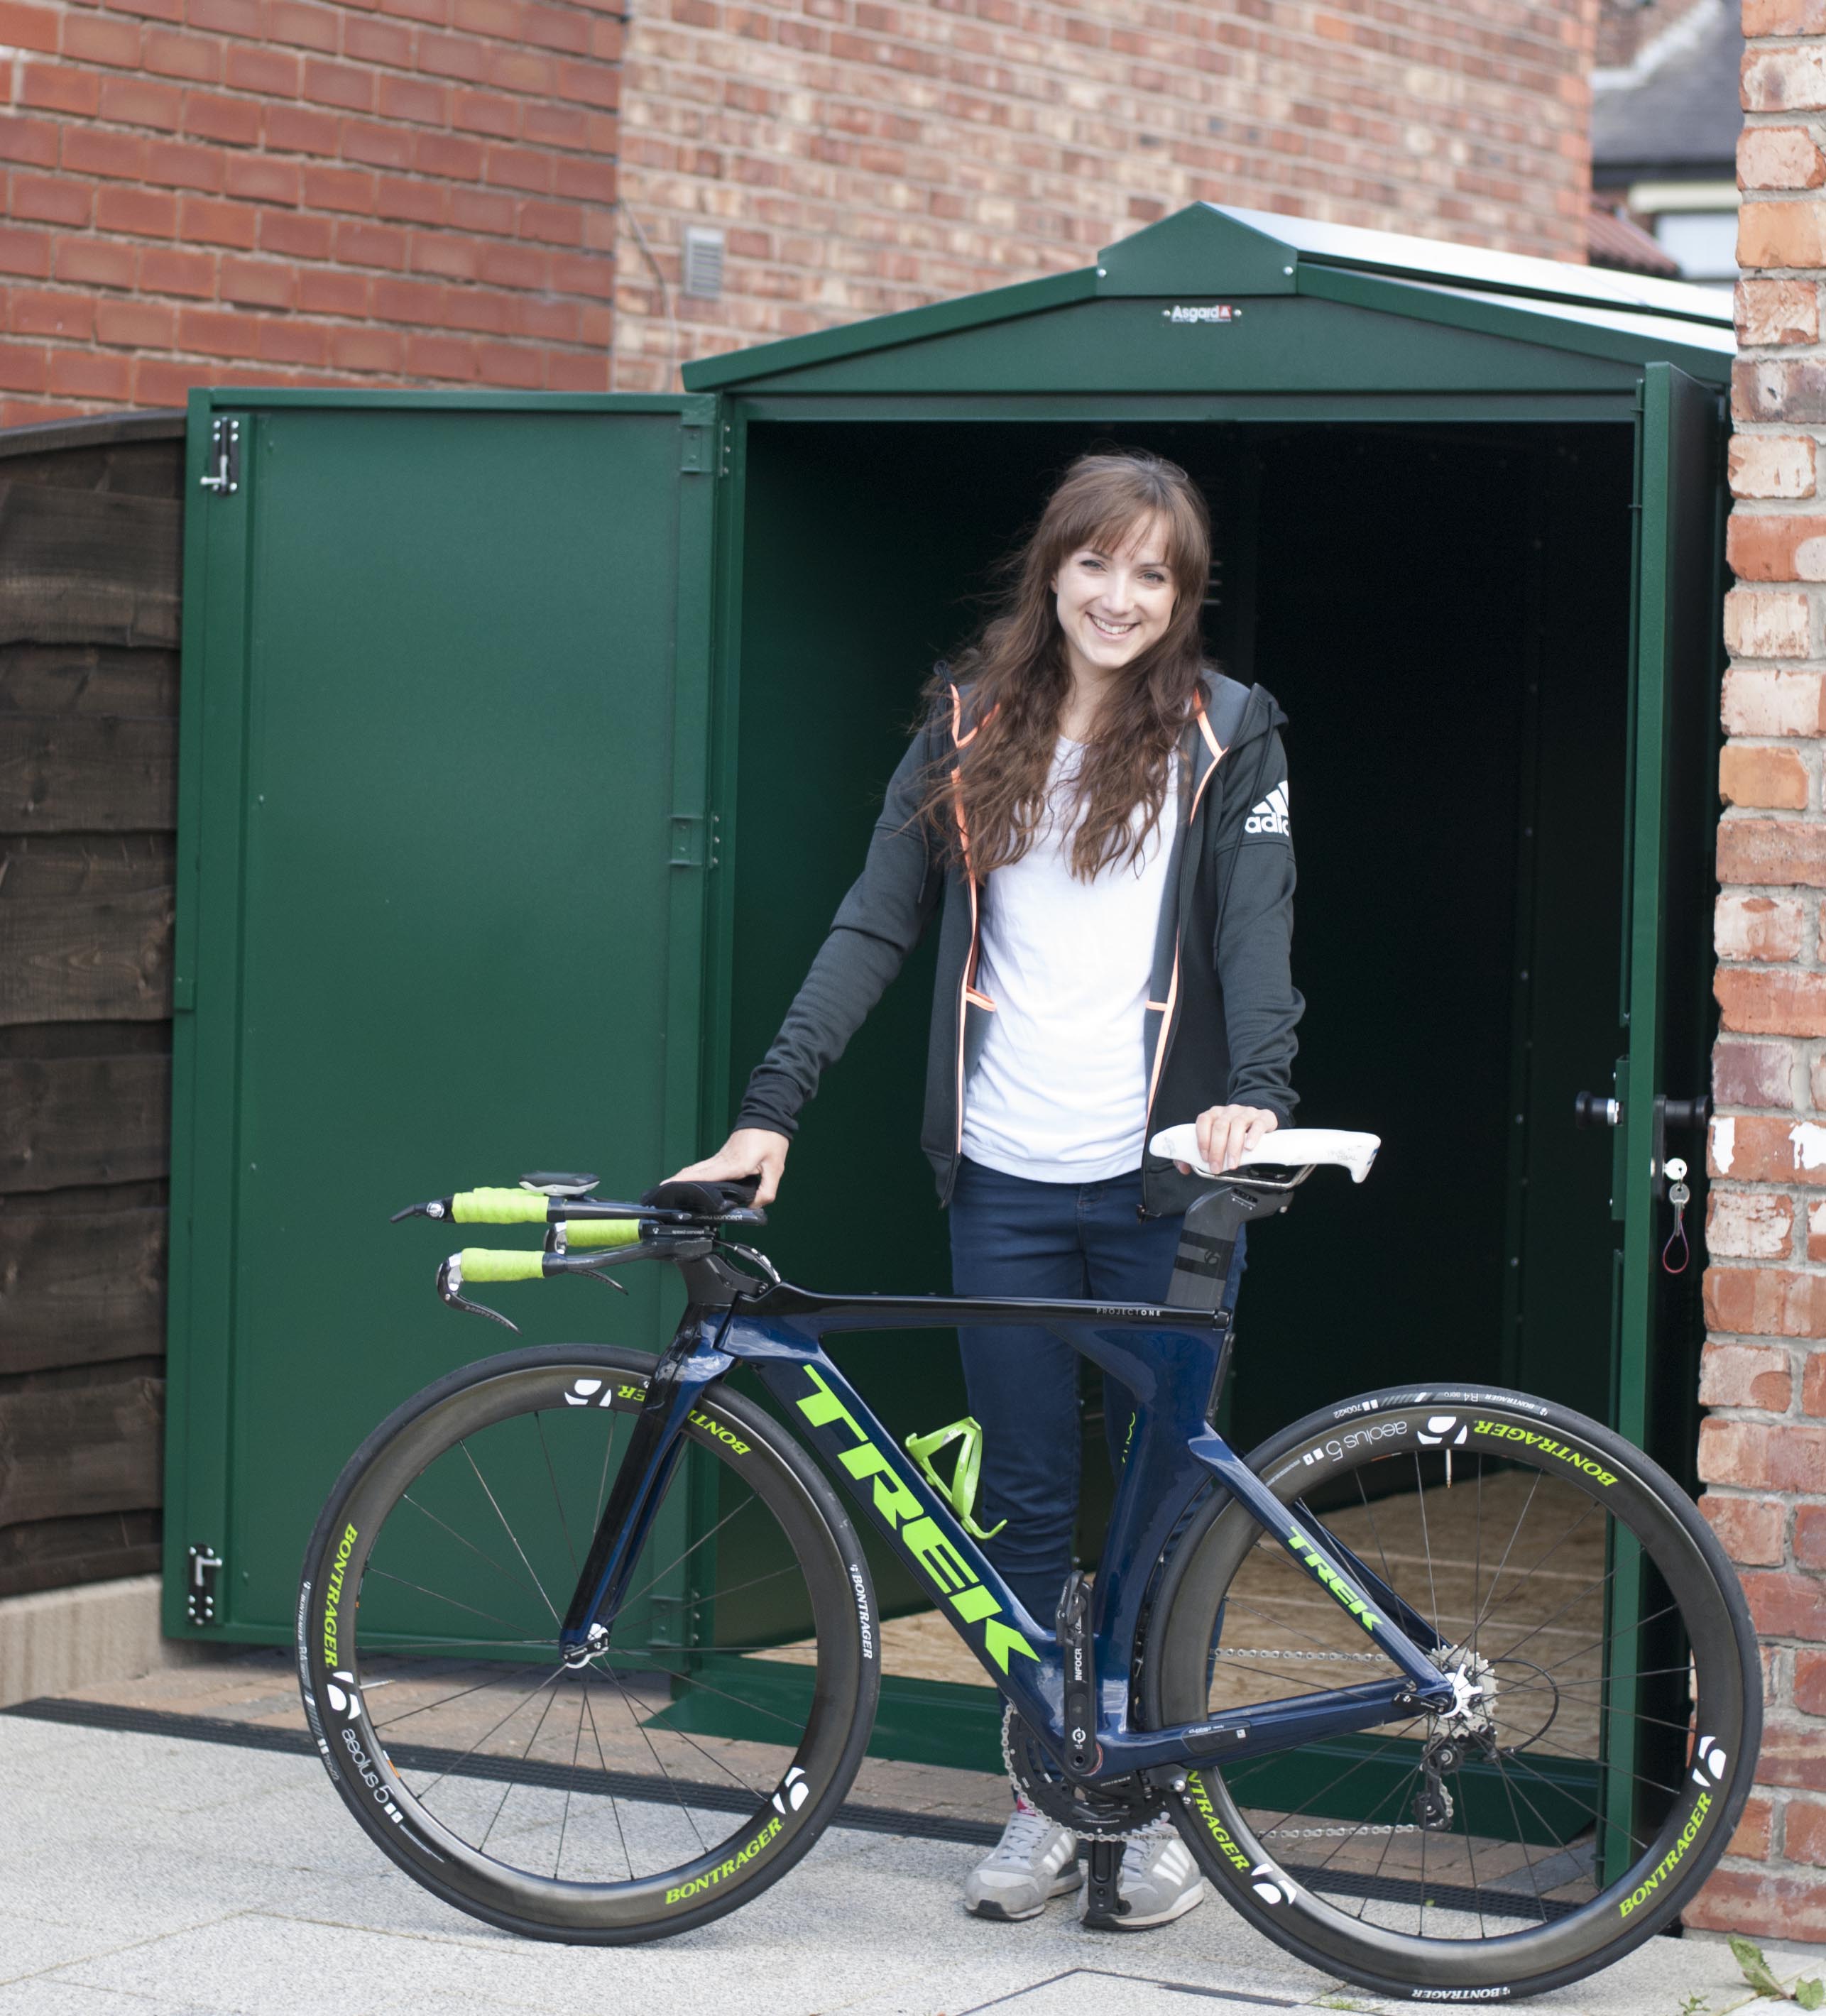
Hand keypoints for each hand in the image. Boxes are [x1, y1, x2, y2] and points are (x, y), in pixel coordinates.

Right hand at [668, 1128, 790, 1206]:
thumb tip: (754, 1206)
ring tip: (667, 1189)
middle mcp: (722, 1160)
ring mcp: (720, 1157)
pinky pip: (703, 1167)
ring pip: (697, 1169)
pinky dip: (691, 1173)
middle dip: (677, 1182)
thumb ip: (766, 1191)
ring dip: (682, 1177)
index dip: (686, 1182)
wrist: (768, 1115)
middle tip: (660, 1193)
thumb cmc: (771, 1139)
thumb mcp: (776, 1168)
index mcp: (734, 1164)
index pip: (706, 1176)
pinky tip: (687, 1179)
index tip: (669, 1186)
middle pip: (694, 1172)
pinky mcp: (722, 1156)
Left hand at [1176, 1105, 1277, 1175]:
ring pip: (1237, 1125)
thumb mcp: (1216, 1139)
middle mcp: (1229, 1111)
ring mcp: (1246, 1112)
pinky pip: (1258, 1125)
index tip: (1204, 1157)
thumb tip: (1184, 1167)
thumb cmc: (1233, 1133)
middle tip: (1216, 1167)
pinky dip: (1253, 1136)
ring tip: (1232, 1164)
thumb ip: (1197, 1153)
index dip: (1202, 1139)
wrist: (1259, 1122)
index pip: (1203, 1121)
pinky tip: (1249, 1147)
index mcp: (1214, 1114)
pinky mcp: (1263, 1117)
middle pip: (1220, 1127)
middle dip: (1216, 1150)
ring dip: (1233, 1147)